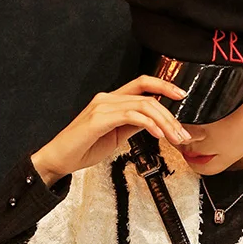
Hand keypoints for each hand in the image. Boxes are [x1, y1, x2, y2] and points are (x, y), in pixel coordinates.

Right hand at [31, 76, 192, 183]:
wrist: (59, 160)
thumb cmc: (83, 148)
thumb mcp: (115, 136)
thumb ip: (132, 125)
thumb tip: (153, 123)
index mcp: (111, 100)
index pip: (142, 84)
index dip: (164, 85)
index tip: (182, 94)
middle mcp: (106, 98)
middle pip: (147, 96)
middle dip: (170, 115)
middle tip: (183, 133)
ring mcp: (101, 107)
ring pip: (143, 105)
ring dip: (164, 122)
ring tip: (175, 138)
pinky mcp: (98, 119)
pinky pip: (130, 116)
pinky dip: (148, 124)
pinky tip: (158, 135)